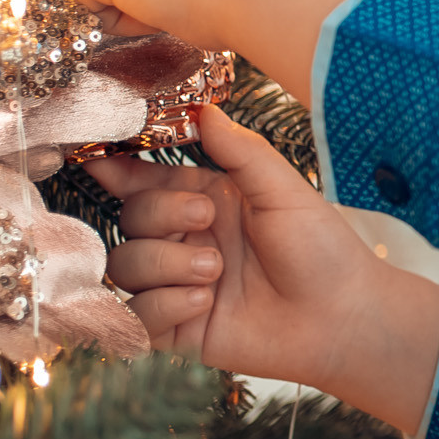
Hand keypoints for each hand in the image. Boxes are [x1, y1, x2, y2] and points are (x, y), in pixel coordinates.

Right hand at [94, 105, 438, 433]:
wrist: (342, 317)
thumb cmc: (322, 249)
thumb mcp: (283, 190)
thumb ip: (239, 150)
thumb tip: (203, 108)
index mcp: (207, 201)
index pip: (145, 181)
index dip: (117, 168)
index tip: (96, 155)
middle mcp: (187, 240)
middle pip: (130, 217)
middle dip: (160, 214)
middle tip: (207, 219)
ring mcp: (178, 284)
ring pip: (126, 265)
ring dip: (166, 263)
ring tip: (215, 272)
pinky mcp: (178, 329)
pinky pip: (137, 315)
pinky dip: (165, 305)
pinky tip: (205, 303)